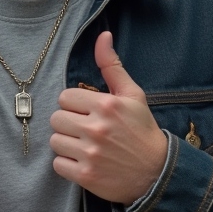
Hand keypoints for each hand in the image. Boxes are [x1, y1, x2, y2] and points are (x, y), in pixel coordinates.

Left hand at [49, 31, 167, 205]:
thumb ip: (112, 66)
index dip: (75, 105)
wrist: (157, 173)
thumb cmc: (142, 130)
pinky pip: (57, 164)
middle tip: (86, 130)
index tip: (88, 113)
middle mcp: (97, 128)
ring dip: (67, 144)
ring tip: (86, 146)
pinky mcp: (85, 176)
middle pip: (56, 119)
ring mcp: (90, 154)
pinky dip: (68, 164)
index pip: (65, 97)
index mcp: (106, 105)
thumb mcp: (132, 95)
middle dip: (69, 123)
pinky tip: (85, 161)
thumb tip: (103, 35)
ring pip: (55, 141)